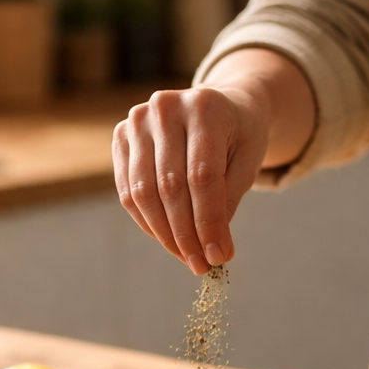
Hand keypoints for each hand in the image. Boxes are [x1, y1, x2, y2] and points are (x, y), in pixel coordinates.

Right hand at [112, 85, 267, 275]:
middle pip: (170, 187)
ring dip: (164, 233)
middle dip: (186, 234)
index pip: (201, 177)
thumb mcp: (247, 161)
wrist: (217, 104)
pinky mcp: (121, 136)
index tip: (218, 256)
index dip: (208, 222)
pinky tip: (167, 238)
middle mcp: (165, 107)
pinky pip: (128, 189)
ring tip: (186, 256)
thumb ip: (229, 199)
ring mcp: (137, 120)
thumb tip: (216, 249)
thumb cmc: (238, 134)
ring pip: (144, 192)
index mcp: (204, 107)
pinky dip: (147, 220)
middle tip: (201, 264)